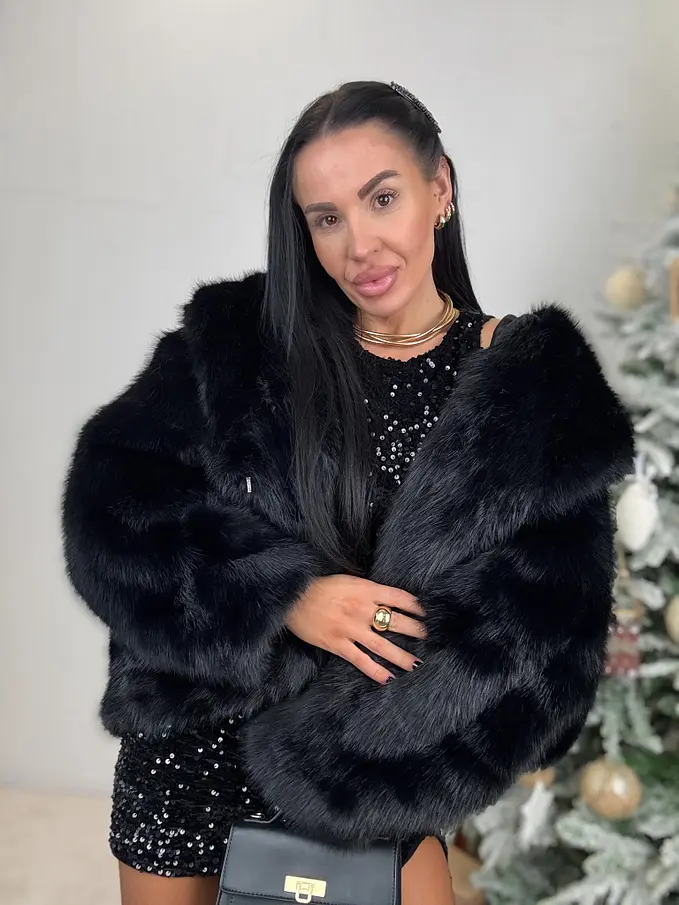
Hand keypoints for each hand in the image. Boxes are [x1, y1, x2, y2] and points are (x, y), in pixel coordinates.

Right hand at [286, 575, 425, 683]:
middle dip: (414, 630)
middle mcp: (362, 610)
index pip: (398, 598)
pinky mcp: (338, 644)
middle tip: (426, 637)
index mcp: (365, 591)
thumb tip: (385, 597)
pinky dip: (375, 671)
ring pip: (382, 645)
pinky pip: (361, 660)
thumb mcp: (347, 580)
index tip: (423, 613)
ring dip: (401, 656)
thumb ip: (367, 589)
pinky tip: (388, 678)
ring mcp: (351, 629)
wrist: (293, 598)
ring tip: (415, 663)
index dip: (414, 606)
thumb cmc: (319, 587)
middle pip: (395, 621)